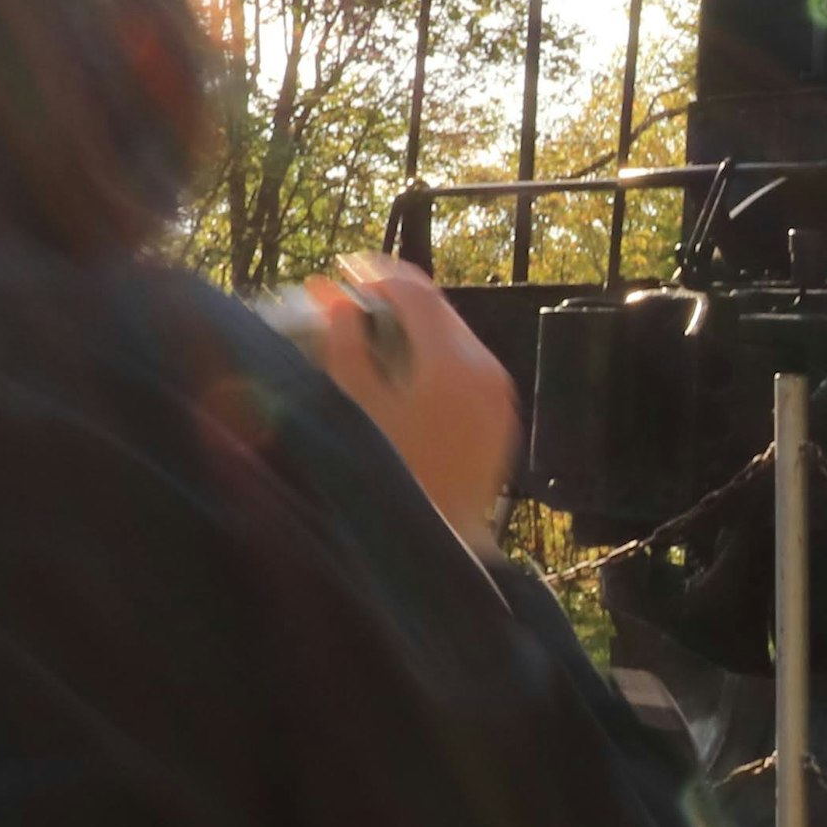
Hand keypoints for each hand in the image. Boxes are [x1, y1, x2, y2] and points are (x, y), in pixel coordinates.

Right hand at [308, 258, 519, 557]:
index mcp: (453, 365)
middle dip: (391, 299)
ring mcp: (499, 396)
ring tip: (365, 331)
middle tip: (347, 297)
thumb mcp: (352, 407)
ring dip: (412, 327)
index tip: (340, 270)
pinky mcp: (499, 419)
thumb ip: (341, 343)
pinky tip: (397, 368)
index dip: (373, 274)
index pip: (415, 292)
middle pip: (438, 310)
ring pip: (453, 338)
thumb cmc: (386, 482)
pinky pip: (465, 368)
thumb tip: (327, 292)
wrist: (434, 555)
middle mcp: (487, 372)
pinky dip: (432, 356)